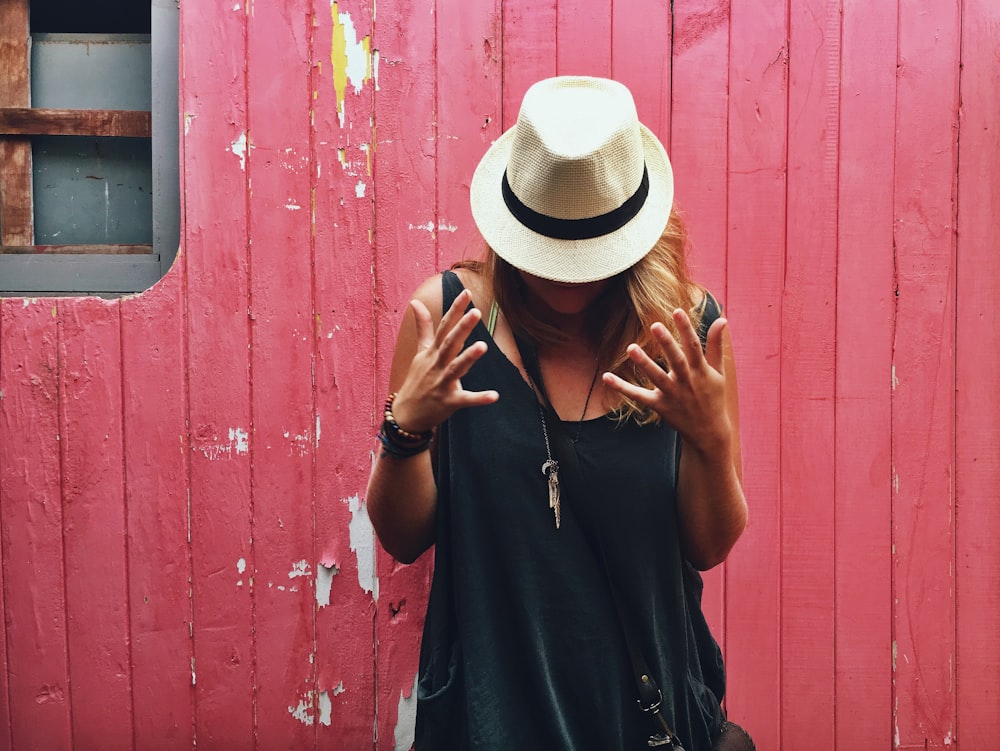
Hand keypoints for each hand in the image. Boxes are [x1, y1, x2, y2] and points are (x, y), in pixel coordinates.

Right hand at [391, 289, 499, 432]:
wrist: (406, 414)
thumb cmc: (416, 380)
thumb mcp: (420, 352)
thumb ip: (423, 328)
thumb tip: (415, 302)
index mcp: (433, 352)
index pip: (444, 326)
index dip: (455, 310)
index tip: (466, 293)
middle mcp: (436, 365)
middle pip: (449, 343)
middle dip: (462, 328)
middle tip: (476, 312)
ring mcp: (441, 383)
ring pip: (456, 368)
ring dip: (468, 358)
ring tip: (483, 346)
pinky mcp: (449, 402)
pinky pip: (465, 399)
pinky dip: (479, 398)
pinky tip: (494, 396)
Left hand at [603, 309, 730, 453]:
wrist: (709, 432)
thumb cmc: (713, 397)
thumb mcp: (718, 371)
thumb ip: (716, 345)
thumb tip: (722, 319)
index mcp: (701, 371)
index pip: (694, 346)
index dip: (686, 329)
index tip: (678, 311)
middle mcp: (686, 382)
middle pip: (676, 360)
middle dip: (667, 343)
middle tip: (655, 325)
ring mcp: (672, 395)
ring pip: (656, 377)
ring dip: (644, 363)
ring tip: (631, 348)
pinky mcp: (659, 406)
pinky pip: (638, 396)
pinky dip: (622, 388)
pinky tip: (607, 377)